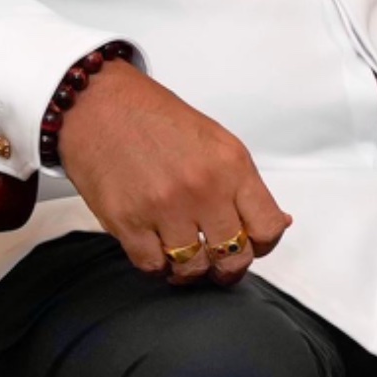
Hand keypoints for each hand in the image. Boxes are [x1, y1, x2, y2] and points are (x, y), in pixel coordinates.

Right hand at [52, 62, 291, 286]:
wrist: (98, 105)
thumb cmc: (155, 119)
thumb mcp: (217, 142)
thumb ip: (245, 185)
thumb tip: (277, 221)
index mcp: (232, 166)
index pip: (268, 227)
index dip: (264, 244)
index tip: (254, 245)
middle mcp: (203, 189)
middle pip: (235, 256)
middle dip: (230, 267)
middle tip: (220, 263)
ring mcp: (164, 207)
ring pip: (193, 268)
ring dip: (192, 271)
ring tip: (186, 259)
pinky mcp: (126, 221)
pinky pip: (152, 266)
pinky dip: (158, 266)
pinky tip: (158, 252)